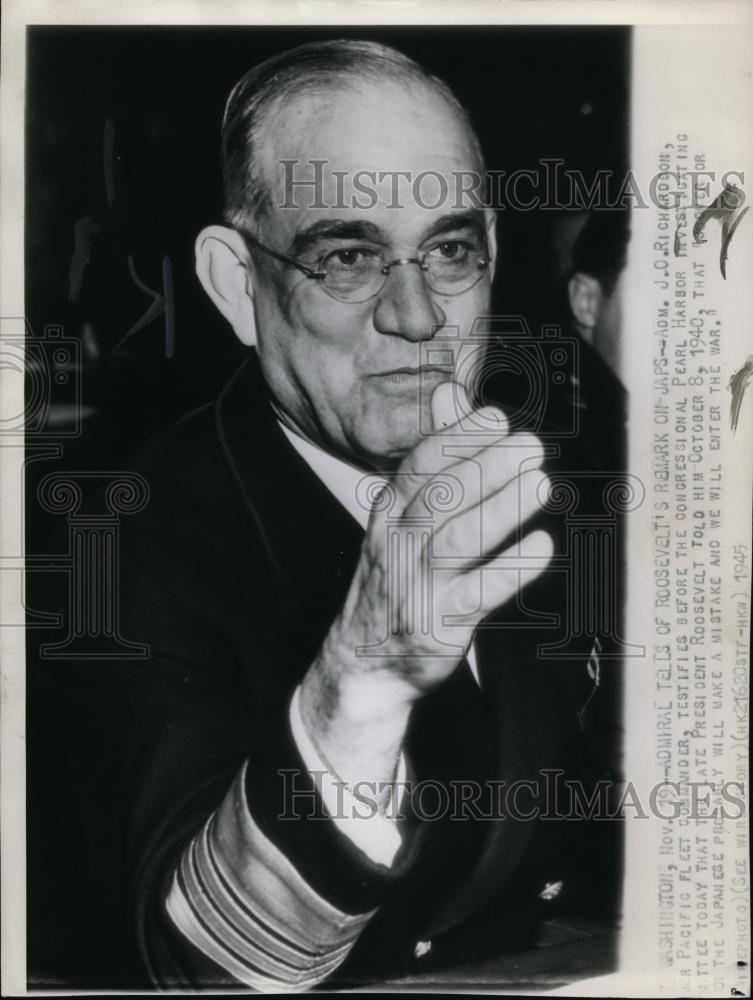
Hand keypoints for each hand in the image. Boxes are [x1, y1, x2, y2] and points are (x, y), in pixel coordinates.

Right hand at [299, 382, 553, 789]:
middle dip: (486, 467)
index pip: (419, 466)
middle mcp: (399, 544)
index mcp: (391, 512)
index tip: (495, 419)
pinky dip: (509, 569)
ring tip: (541, 484)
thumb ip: (435, 454)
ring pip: (458, 541)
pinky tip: (540, 547)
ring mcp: (418, 585)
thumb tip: (450, 393)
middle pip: (441, 498)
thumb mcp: (405, 513)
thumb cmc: (397, 576)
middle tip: (530, 446)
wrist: (364, 660)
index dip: (457, 440)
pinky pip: (477, 593)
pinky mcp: (439, 624)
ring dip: (501, 510)